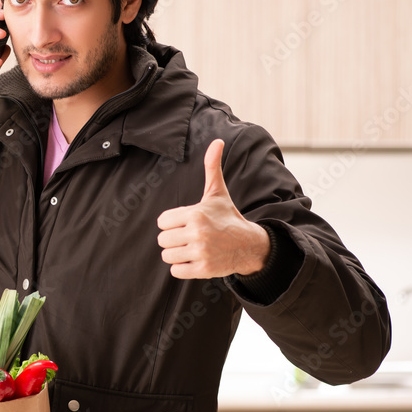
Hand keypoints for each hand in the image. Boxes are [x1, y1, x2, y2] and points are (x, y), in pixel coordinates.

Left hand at [156, 139, 270, 278]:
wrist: (250, 245)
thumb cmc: (228, 217)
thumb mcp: (217, 193)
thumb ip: (212, 167)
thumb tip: (217, 141)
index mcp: (196, 213)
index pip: (162, 221)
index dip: (172, 223)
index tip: (186, 223)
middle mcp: (197, 233)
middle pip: (162, 240)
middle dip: (173, 239)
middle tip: (189, 237)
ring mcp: (201, 252)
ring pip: (167, 256)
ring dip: (176, 254)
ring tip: (192, 248)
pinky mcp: (204, 269)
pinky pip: (176, 271)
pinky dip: (182, 268)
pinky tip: (195, 260)